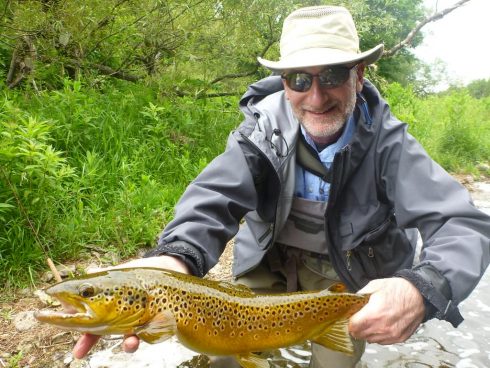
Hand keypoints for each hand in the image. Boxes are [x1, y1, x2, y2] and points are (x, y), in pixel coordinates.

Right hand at [72, 255, 189, 358]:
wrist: (167, 268)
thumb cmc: (141, 271)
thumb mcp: (122, 271)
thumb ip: (105, 274)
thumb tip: (89, 270)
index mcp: (105, 301)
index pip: (85, 313)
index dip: (71, 319)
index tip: (58, 321)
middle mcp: (117, 314)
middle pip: (100, 331)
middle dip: (89, 341)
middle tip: (78, 353)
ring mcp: (134, 321)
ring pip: (126, 338)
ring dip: (127, 344)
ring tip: (130, 343)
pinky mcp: (151, 323)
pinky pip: (146, 336)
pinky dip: (144, 338)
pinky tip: (142, 336)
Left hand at [348, 277, 424, 344]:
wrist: (418, 294)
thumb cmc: (397, 288)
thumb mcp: (374, 286)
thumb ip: (359, 296)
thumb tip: (350, 302)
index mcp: (373, 314)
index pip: (353, 327)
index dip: (350, 321)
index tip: (351, 317)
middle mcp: (382, 328)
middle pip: (360, 335)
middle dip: (357, 327)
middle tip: (360, 319)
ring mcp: (392, 335)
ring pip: (371, 339)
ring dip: (368, 332)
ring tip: (372, 321)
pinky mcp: (400, 338)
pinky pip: (383, 341)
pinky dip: (379, 335)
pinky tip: (381, 325)